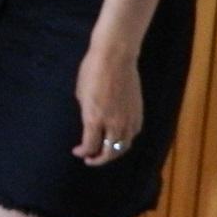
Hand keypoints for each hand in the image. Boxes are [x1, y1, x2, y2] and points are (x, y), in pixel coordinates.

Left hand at [72, 44, 141, 165]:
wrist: (115, 57)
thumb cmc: (92, 71)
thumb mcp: (81, 93)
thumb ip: (86, 113)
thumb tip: (89, 124)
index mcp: (94, 119)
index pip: (90, 146)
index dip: (83, 152)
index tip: (77, 152)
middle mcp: (113, 124)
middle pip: (108, 152)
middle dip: (99, 159)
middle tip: (90, 159)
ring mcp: (128, 120)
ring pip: (123, 147)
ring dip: (113, 152)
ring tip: (104, 152)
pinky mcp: (138, 114)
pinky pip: (132, 135)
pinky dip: (124, 141)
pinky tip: (117, 139)